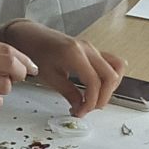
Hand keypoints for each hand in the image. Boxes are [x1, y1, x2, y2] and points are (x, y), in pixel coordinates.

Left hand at [4, 20, 124, 115]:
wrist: (32, 36)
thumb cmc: (37, 53)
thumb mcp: (50, 77)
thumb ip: (69, 93)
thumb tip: (81, 107)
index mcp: (75, 54)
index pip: (94, 82)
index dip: (91, 101)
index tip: (82, 112)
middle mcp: (88, 49)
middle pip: (110, 76)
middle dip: (103, 97)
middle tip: (89, 108)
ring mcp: (93, 48)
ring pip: (116, 68)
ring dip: (110, 87)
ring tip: (96, 98)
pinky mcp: (93, 51)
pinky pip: (112, 62)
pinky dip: (110, 77)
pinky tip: (99, 87)